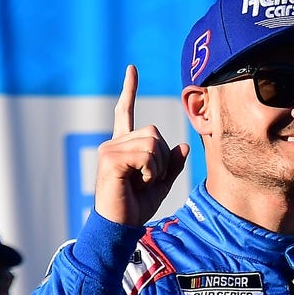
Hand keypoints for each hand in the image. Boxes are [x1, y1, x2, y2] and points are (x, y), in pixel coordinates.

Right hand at [94, 65, 189, 225]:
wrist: (120, 226)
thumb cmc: (136, 207)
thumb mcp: (162, 183)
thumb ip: (172, 164)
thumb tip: (183, 145)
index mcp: (124, 146)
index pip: (126, 112)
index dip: (130, 90)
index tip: (132, 69)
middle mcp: (114, 142)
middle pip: (155, 133)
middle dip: (162, 159)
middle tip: (147, 180)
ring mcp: (109, 148)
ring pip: (153, 143)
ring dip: (157, 167)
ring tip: (141, 182)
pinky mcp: (110, 158)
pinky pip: (146, 155)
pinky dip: (151, 172)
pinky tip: (137, 183)